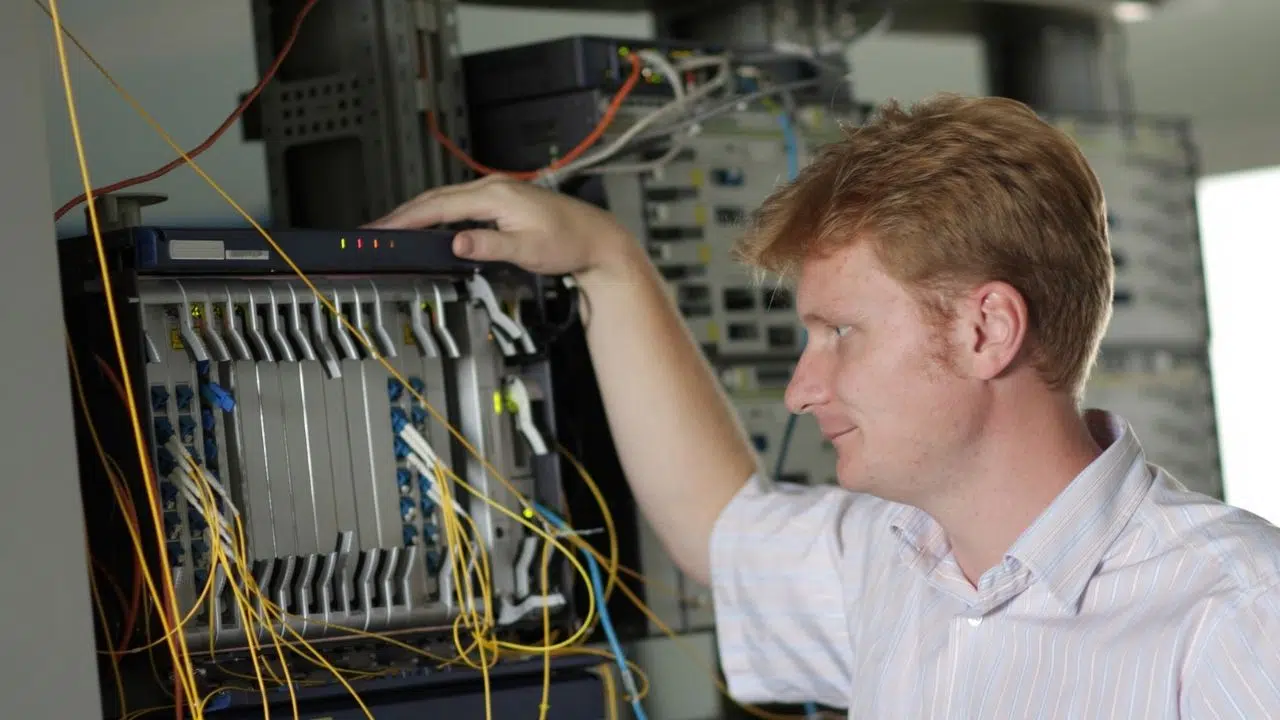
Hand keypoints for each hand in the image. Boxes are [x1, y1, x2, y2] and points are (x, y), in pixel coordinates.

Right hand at [365, 176, 636, 277]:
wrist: (596, 239)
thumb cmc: (569, 244)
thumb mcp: (528, 251)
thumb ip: (489, 246)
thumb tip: (455, 242)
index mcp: (495, 196)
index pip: (439, 206)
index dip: (406, 219)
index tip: (382, 229)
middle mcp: (493, 187)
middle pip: (436, 198)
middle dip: (403, 214)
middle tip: (374, 230)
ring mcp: (497, 192)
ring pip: (445, 199)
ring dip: (418, 212)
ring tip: (392, 228)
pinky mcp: (501, 200)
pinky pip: (458, 203)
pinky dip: (437, 213)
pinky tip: (428, 225)